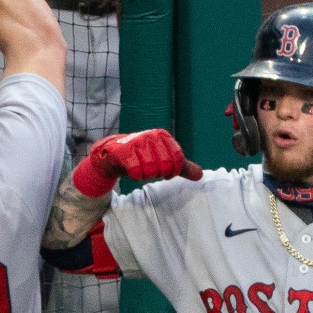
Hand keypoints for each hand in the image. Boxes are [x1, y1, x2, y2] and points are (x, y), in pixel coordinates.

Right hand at [73, 129, 202, 197]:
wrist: (112, 155)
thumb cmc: (141, 157)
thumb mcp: (163, 160)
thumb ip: (182, 167)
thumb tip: (200, 175)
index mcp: (163, 136)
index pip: (178, 159)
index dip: (173, 172)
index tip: (166, 173)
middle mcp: (151, 136)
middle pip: (166, 166)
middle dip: (159, 173)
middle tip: (150, 170)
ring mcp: (137, 142)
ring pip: (151, 170)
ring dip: (146, 175)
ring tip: (140, 169)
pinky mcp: (124, 152)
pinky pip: (137, 172)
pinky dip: (136, 176)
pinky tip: (132, 171)